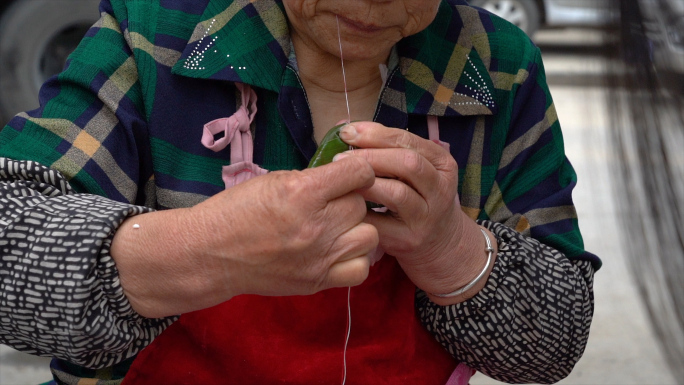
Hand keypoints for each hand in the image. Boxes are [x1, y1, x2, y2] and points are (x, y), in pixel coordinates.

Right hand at [112, 156, 377, 316]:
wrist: (211, 253)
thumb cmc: (238, 210)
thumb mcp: (273, 180)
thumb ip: (313, 179)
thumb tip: (346, 175)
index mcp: (303, 193)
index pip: (360, 172)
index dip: (357, 170)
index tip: (347, 174)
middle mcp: (316, 226)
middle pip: (361, 204)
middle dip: (349, 199)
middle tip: (330, 203)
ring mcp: (319, 257)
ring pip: (369, 235)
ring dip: (356, 228)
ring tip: (337, 227)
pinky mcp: (317, 281)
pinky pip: (361, 269)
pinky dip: (355, 259)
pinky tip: (339, 251)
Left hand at [337, 122, 490, 297]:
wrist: (438, 243)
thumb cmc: (415, 197)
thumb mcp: (413, 170)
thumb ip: (385, 146)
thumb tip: (346, 126)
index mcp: (443, 164)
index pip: (409, 141)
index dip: (376, 135)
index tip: (349, 131)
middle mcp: (440, 189)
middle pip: (407, 164)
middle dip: (370, 156)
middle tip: (340, 157)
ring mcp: (427, 217)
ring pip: (397, 193)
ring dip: (365, 183)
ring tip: (343, 178)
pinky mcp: (409, 240)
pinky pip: (380, 222)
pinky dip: (360, 211)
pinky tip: (345, 203)